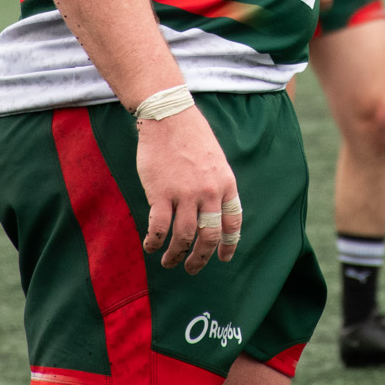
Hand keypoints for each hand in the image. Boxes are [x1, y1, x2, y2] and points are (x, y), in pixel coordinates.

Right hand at [135, 106, 241, 273]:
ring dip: (176, 255)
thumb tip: (210, 212)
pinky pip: (159, 227)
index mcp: (226, 184)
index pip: (233, 222)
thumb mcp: (215, 160)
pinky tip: (150, 246)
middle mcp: (209, 192)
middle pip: (209, 236)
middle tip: (192, 269)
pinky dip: (154, 241)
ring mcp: (185, 194)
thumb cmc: (190, 135)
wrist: (169, 116)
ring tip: (168, 262)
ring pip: (184, 237)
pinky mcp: (161, 193)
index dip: (229, 244)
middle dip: (201, 258)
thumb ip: (216, 185)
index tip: (223, 258)